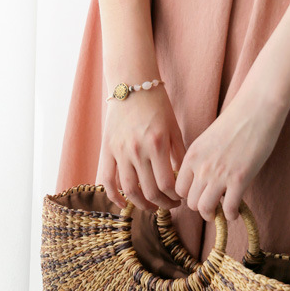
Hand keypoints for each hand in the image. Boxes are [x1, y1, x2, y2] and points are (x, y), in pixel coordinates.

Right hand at [97, 87, 186, 212]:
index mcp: (158, 144)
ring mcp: (120, 151)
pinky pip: (107, 179)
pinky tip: (124, 205)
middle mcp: (138, 150)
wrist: (132, 83)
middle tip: (169, 205)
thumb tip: (182, 181)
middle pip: (150, 191)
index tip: (180, 199)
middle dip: (162, 204)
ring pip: (129, 190)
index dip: (175, 197)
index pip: (167, 185)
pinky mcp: (107, 149)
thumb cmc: (157, 104)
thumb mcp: (174, 128)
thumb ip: (179, 155)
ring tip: (151, 206)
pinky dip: (114, 196)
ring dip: (141, 204)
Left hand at [174, 82, 285, 220]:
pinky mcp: (239, 179)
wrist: (257, 109)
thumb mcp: (208, 139)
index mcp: (192, 156)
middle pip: (190, 202)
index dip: (188, 195)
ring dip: (213, 214)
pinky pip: (229, 208)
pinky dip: (231, 214)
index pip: (179, 188)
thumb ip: (202, 159)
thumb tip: (202, 180)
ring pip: (204, 209)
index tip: (199, 195)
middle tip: (212, 204)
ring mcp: (219, 174)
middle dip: (200, 206)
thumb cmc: (236, 121)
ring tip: (221, 211)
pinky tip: (235, 211)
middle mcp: (202, 167)